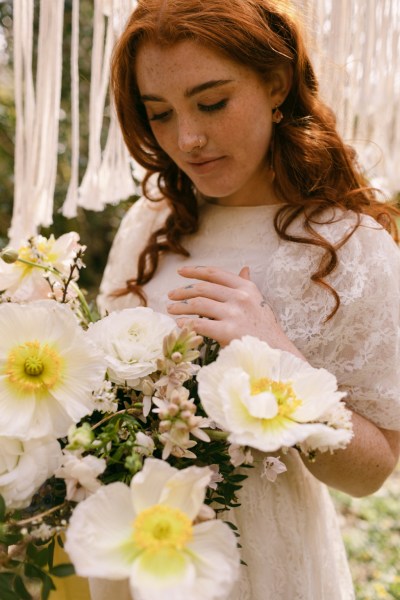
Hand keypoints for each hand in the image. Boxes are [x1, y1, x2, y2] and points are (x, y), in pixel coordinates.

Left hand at [167, 265, 302, 355]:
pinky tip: (179, 324)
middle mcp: (240, 297)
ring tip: (171, 309)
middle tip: (171, 295)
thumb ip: (246, 286)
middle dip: (183, 291)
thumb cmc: (264, 328)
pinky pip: (200, 324)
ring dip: (180, 306)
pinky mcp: (228, 331)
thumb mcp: (258, 302)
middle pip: (203, 288)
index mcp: (246, 287)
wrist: (276, 352)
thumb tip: (244, 268)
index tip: (181, 272)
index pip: (215, 273)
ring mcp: (234, 314)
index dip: (195, 271)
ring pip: (198, 304)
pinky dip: (187, 323)